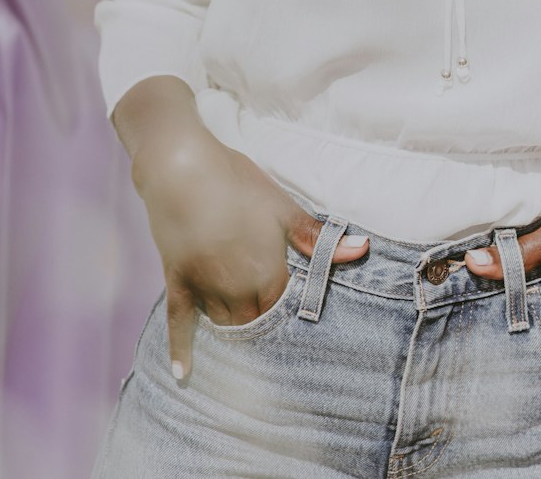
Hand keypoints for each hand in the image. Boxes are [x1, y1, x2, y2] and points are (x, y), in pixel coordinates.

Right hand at [133, 126, 367, 382]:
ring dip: (233, 336)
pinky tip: (183, 375)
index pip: (283, 311)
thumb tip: (364, 250)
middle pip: (253, 324)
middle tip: (273, 347)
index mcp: (267, 272)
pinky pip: (178, 322)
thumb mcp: (282, 207)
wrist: (183, 166)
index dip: (289, 318)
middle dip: (263, 332)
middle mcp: (236, 288)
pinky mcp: (177, 280)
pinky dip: (181, 349)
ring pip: (223, 325)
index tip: (299, 332)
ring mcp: (204, 287)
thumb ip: (318, 238)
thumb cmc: (238, 182)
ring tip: (244, 357)